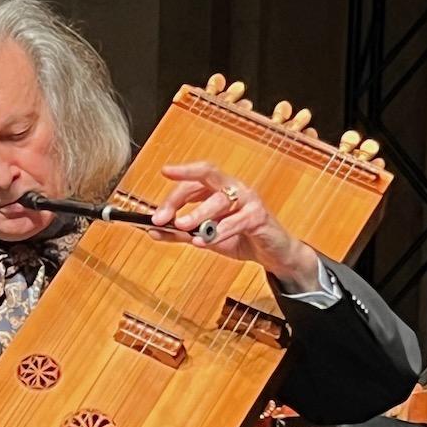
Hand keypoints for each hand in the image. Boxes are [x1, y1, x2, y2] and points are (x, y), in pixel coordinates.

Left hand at [150, 161, 319, 290]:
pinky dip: (219, 231)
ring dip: (199, 213)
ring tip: (183, 227)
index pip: (196, 179)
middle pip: (207, 178)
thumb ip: (181, 233)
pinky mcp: (259, 217)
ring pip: (221, 200)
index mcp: (220, 189)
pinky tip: (204, 241)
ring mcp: (249, 200)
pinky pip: (237, 221)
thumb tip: (153, 231)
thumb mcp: (206, 236)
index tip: (164, 172)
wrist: (272, 254)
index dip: (180, 177)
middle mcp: (235, 188)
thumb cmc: (240, 238)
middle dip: (182, 195)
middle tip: (162, 216)